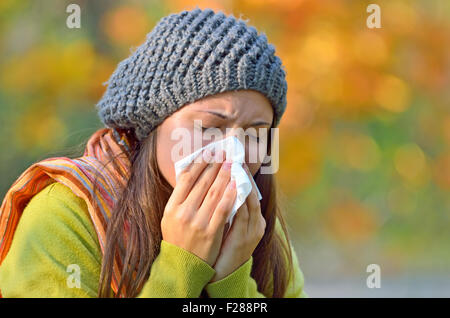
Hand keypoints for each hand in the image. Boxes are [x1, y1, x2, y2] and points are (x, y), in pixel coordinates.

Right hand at [161, 150, 236, 265]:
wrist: (182, 266)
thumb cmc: (177, 239)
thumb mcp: (169, 218)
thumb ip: (179, 198)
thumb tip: (190, 174)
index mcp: (172, 207)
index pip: (187, 179)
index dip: (200, 163)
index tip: (209, 152)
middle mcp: (183, 213)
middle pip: (202, 183)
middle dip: (215, 165)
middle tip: (225, 153)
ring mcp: (197, 223)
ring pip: (213, 193)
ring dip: (224, 176)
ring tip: (232, 164)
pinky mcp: (211, 232)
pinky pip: (223, 209)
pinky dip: (230, 195)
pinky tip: (237, 184)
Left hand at [209, 163, 265, 281]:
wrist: (225, 273)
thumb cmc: (225, 247)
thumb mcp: (232, 226)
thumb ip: (229, 209)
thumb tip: (222, 187)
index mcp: (256, 220)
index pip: (251, 192)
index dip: (243, 176)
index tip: (236, 160)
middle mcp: (257, 223)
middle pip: (251, 193)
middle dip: (241, 175)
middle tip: (232, 157)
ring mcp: (252, 231)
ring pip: (248, 201)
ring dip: (237, 183)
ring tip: (229, 167)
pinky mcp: (243, 238)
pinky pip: (240, 214)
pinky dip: (235, 199)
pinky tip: (227, 188)